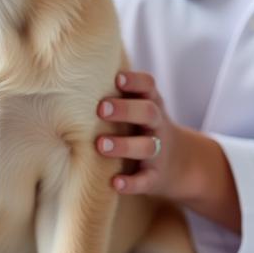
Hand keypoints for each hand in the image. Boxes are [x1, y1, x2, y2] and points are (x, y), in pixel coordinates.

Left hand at [94, 71, 186, 197]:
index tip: (117, 77)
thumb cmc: (144, 128)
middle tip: (101, 108)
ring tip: (100, 145)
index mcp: (152, 104)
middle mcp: (157, 125)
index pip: (149, 86)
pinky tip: (115, 183)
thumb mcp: (140, 107)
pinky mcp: (156, 177)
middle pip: (148, 112)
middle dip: (126, 109)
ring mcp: (158, 151)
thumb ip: (117, 93)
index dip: (135, 81)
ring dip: (124, 145)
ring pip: (146, 146)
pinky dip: (132, 182)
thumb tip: (73, 69)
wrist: (180, 163)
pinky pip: (145, 180)